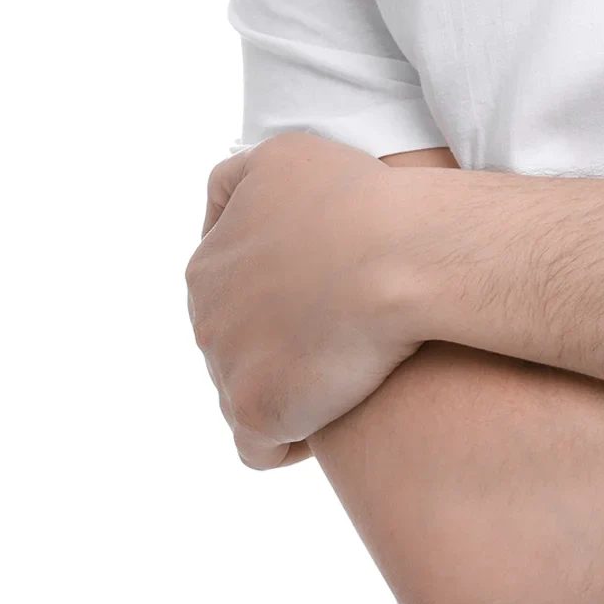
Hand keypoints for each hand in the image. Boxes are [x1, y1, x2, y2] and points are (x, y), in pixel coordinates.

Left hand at [186, 132, 426, 469]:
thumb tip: (221, 217)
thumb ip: (238, 182)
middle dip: (282, 338)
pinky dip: (294, 437)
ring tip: (351, 367)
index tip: (328, 285)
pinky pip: (263, 448)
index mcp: (206, 266)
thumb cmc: (356, 197)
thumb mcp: (283, 155)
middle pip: (238, 344)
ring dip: (293, 384)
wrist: (397, 252)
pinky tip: (336, 413)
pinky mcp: (259, 414)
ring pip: (251, 393)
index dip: (281, 289)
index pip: (229, 289)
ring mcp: (228, 372)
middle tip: (345, 325)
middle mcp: (205, 321)